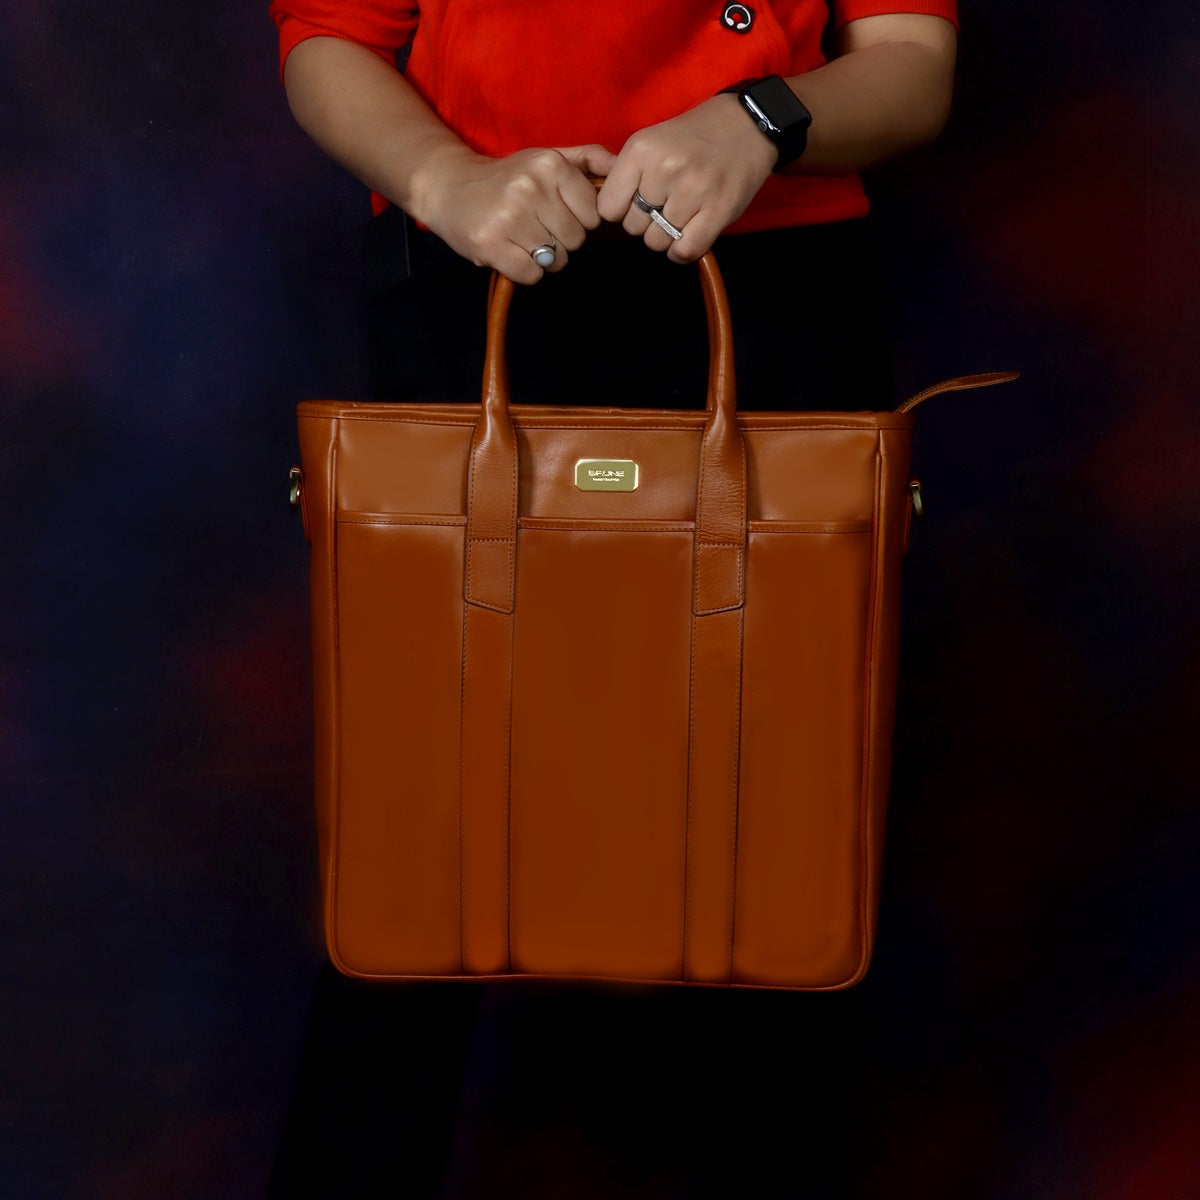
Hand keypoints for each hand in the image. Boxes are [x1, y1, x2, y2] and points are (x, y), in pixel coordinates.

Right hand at [415, 144, 615, 283]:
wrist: (449, 188)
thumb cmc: (506, 178)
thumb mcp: (545, 158)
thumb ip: (585, 158)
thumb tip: (619, 163)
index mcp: (549, 164)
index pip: (593, 214)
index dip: (578, 219)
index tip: (555, 211)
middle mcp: (530, 187)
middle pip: (576, 240)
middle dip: (560, 239)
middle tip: (535, 225)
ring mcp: (509, 217)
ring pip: (556, 260)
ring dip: (542, 257)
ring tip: (521, 237)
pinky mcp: (491, 245)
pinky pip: (532, 275)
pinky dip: (524, 270)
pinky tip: (510, 250)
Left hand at [596, 95, 776, 261]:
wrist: (746, 125)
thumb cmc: (694, 138)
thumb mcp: (652, 141)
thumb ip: (627, 174)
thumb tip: (605, 210)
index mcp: (641, 150)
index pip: (608, 207)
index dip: (620, 211)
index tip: (634, 204)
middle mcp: (664, 169)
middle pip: (633, 228)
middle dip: (645, 223)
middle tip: (665, 206)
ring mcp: (693, 190)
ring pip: (657, 242)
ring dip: (666, 237)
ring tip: (681, 216)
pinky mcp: (718, 210)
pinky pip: (685, 250)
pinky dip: (682, 251)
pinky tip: (689, 236)